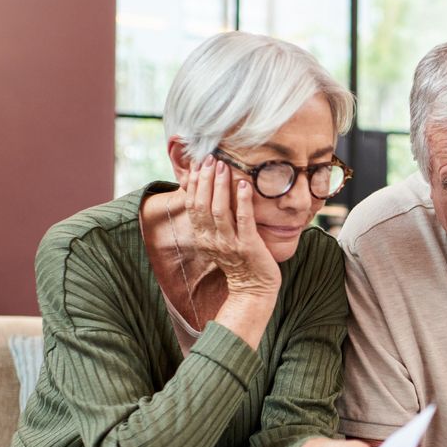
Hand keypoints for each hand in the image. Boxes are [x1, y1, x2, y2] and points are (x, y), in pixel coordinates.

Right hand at [181, 154, 279, 298]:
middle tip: (210, 158)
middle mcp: (212, 239)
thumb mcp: (218, 240)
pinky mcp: (248, 246)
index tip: (197, 163)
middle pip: (202, 204)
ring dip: (220, 185)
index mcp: (203, 237)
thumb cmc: (239, 261)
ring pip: (219, 210)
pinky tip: (244, 184)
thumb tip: (208, 192)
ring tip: (223, 166)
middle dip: (205, 179)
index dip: (193, 183)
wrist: (254, 288)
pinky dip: (242, 201)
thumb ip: (212, 220)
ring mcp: (229, 243)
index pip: (192, 205)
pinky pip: (243, 220)